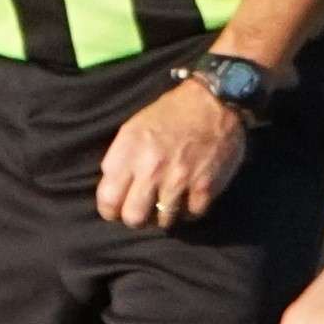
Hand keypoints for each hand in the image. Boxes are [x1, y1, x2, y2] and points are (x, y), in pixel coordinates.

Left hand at [96, 77, 250, 229]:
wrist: (215, 101)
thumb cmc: (171, 114)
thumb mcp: (133, 128)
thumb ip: (120, 160)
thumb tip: (112, 191)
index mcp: (129, 151)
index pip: (107, 200)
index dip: (111, 210)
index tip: (118, 208)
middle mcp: (151, 167)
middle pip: (133, 218)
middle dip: (137, 218)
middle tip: (145, 209)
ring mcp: (179, 179)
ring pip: (163, 222)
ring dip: (165, 215)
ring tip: (169, 201)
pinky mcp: (205, 187)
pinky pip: (191, 215)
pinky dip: (190, 210)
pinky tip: (190, 196)